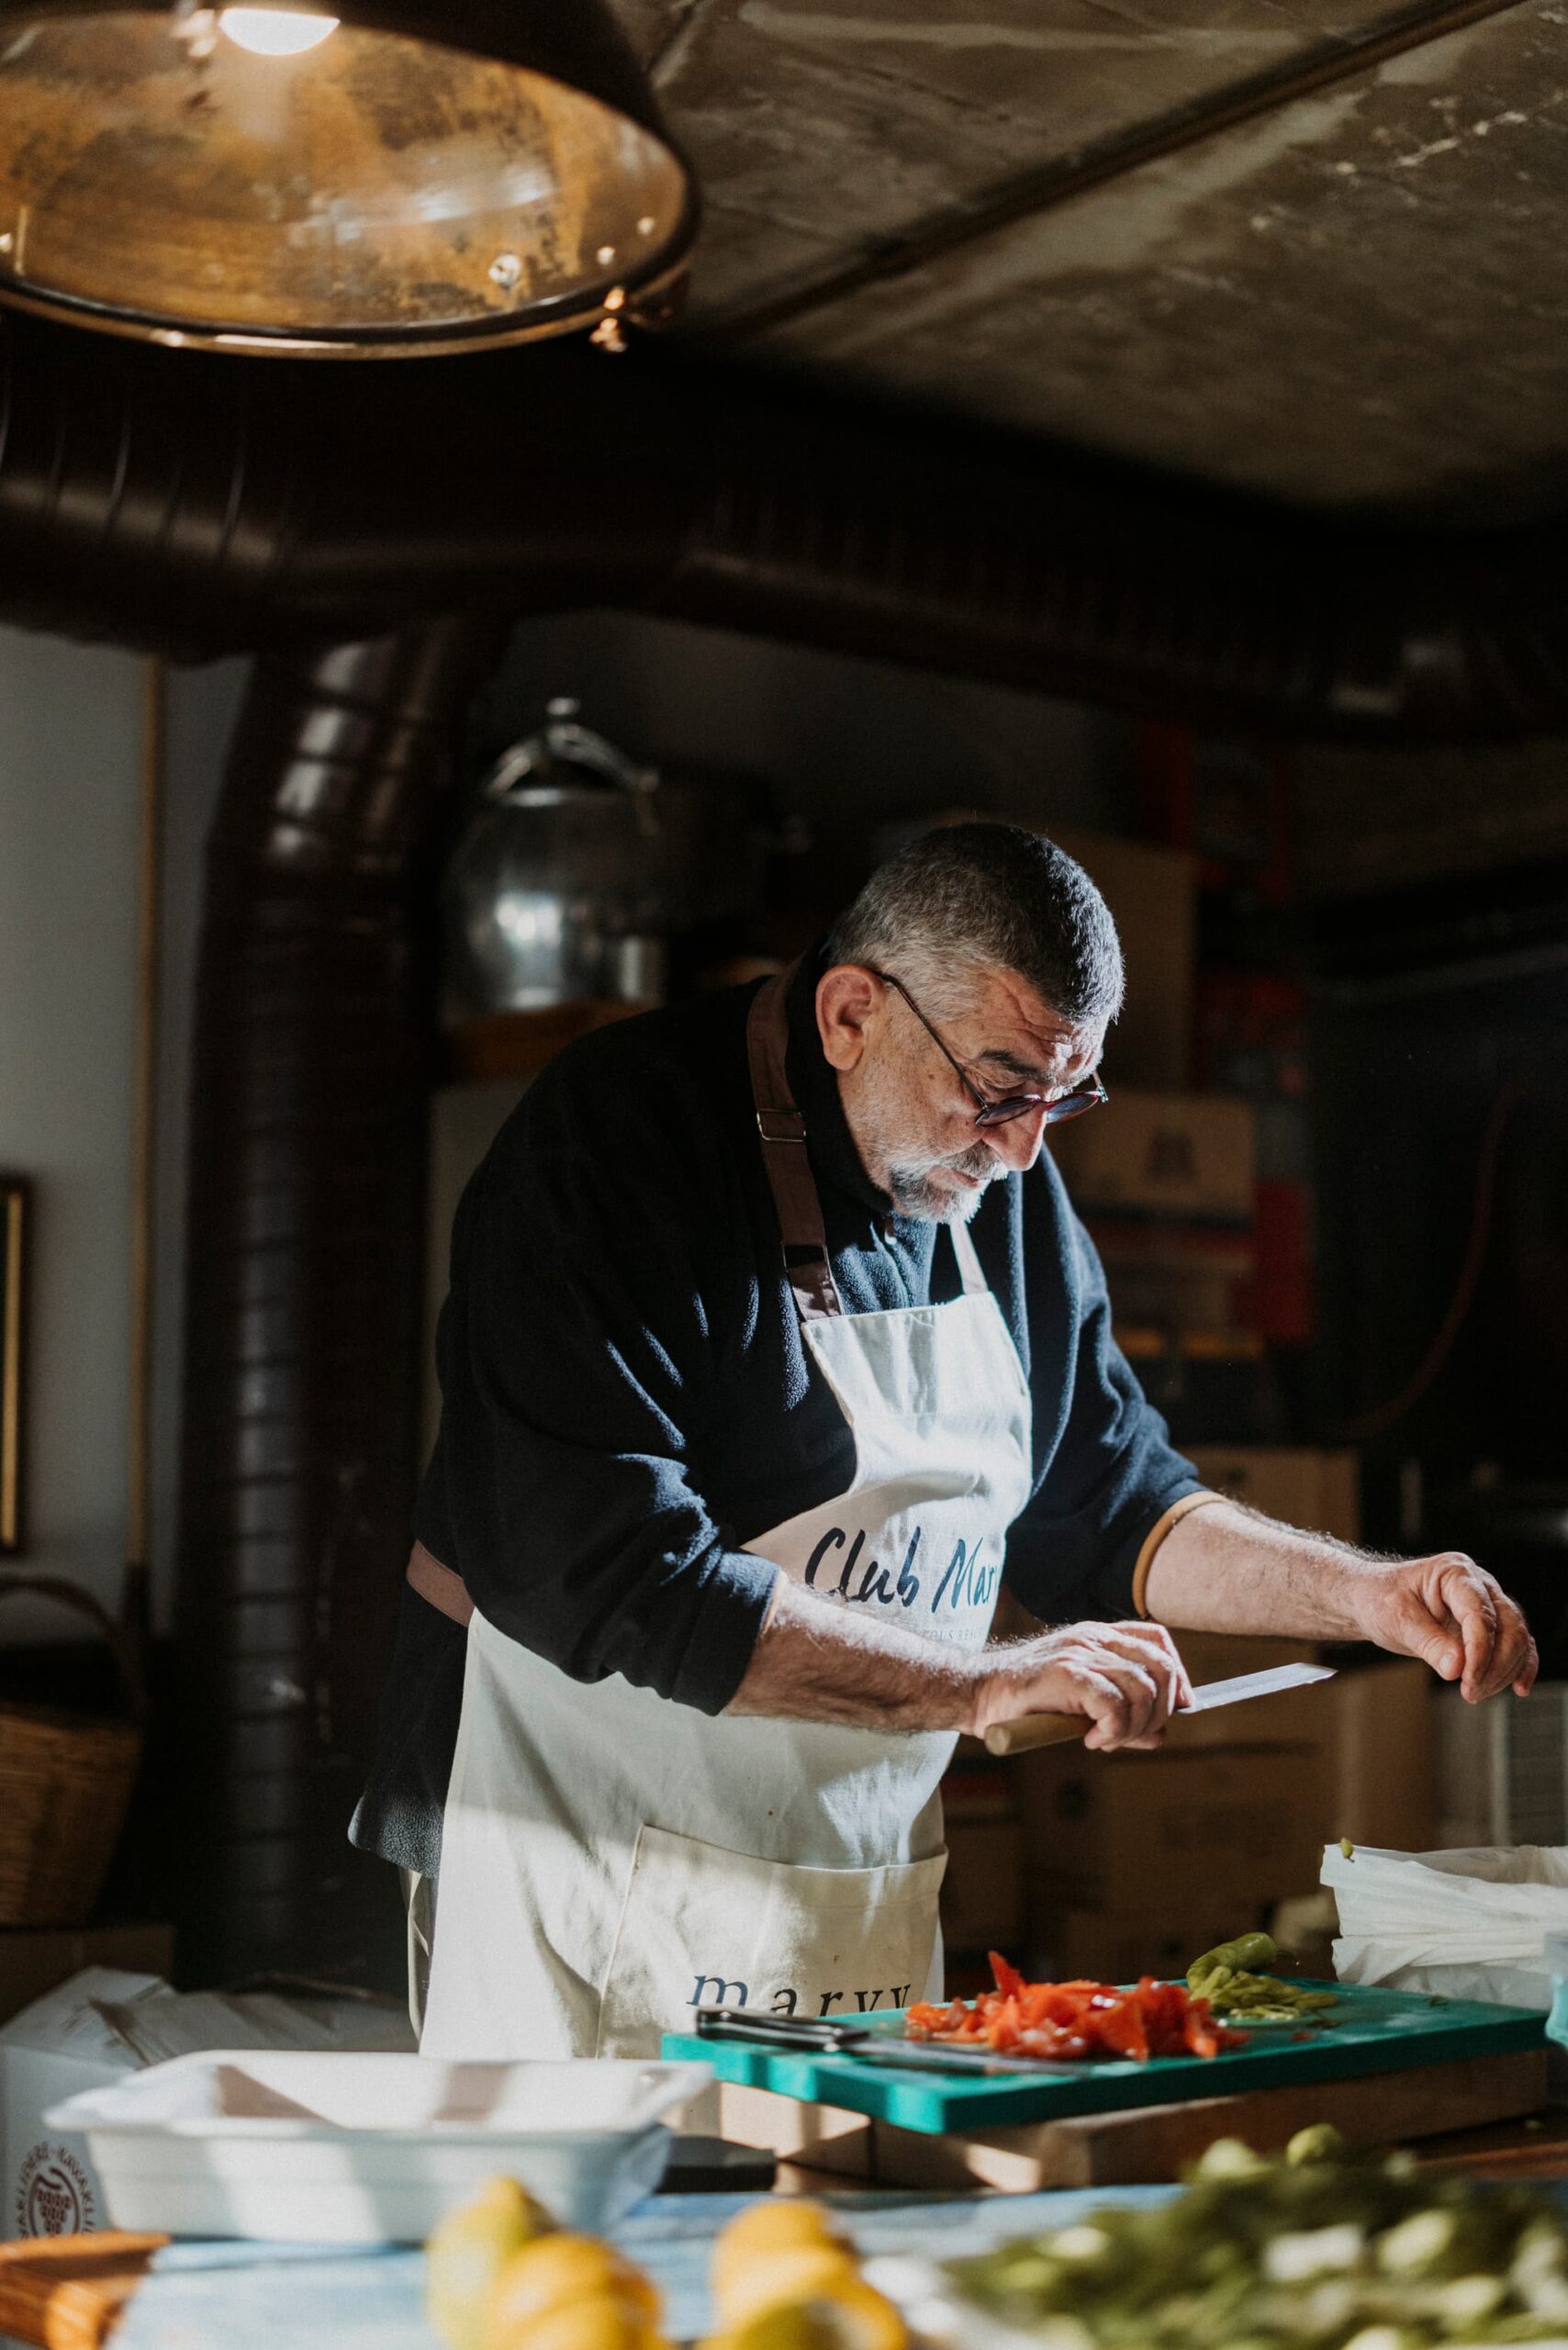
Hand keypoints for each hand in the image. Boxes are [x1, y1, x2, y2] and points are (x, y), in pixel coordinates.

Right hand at [971, 1620, 1192, 1750]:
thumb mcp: (1082, 1706)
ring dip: (1135, 1727)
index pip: (1158, 1640)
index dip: (1178, 1673)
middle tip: (1134, 1736)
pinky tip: (1091, 1740)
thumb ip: (1123, 1715)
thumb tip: (1160, 1735)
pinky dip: (1113, 1731)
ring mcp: (1079, 1653)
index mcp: (1097, 1636)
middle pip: (1161, 1666)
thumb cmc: (1026, 1702)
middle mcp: (1092, 1638)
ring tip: (1107, 1741)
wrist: (978, 1695)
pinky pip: (1115, 1705)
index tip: (1180, 1706)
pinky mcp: (1066, 1674)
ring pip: (1143, 1689)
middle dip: (1162, 1711)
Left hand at [1355, 1552, 1536, 1700]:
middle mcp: (1479, 1585)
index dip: (1479, 1650)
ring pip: (1516, 1639)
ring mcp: (1487, 1604)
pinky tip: (1519, 1688)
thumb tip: (1456, 1668)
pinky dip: (1520, 1667)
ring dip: (1503, 1672)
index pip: (1480, 1614)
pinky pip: (1517, 1645)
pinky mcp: (1489, 1626)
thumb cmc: (1381, 1599)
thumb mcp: (1396, 1618)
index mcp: (1455, 1573)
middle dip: (1494, 1666)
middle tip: (1470, 1692)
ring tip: (1474, 1693)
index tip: (1468, 1680)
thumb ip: (1427, 1642)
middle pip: (1508, 1626)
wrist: (1372, 1599)